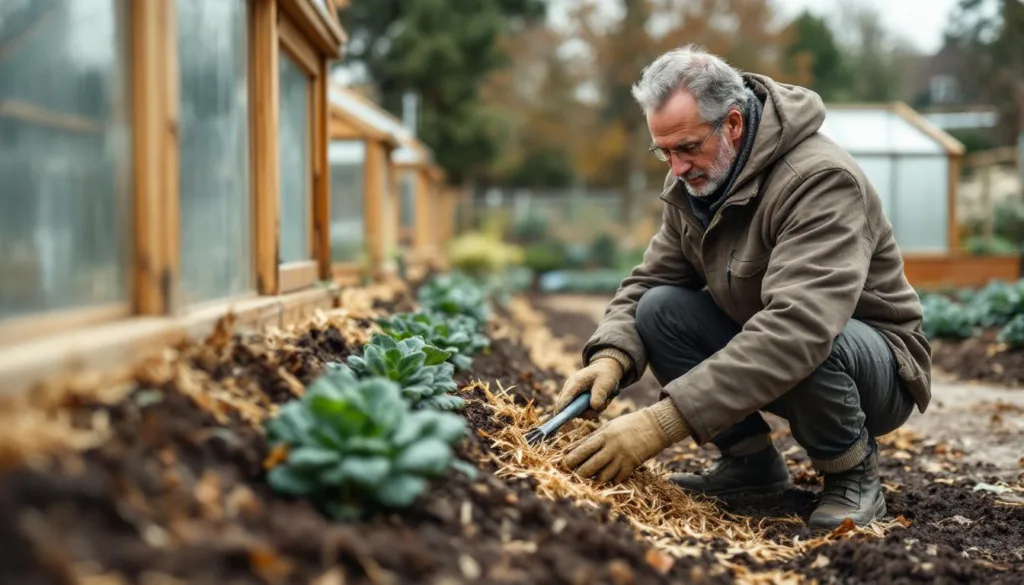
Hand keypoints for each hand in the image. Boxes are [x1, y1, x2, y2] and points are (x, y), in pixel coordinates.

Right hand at [552, 358, 622, 418]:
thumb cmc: (604, 375)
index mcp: (574, 383)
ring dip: (593, 411)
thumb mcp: (605, 382)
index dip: (561, 409)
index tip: (559, 419)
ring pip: (579, 413)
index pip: (565, 398)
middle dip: (587, 412)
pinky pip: (584, 413)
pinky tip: (602, 402)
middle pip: (570, 409)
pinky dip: (594, 410)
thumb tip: (594, 407)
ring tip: (605, 400)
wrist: (605, 371)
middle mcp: (570, 391)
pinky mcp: (578, 403)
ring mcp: (573, 398)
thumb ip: (600, 393)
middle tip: (602, 405)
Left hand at [561, 399, 689, 483]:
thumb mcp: (608, 427)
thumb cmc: (627, 425)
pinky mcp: (632, 466)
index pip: (583, 449)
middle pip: (590, 466)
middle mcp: (612, 448)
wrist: (654, 427)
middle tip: (576, 473)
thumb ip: (591, 438)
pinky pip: (617, 479)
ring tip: (590, 477)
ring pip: (603, 476)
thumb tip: (572, 448)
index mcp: (604, 435)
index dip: (572, 459)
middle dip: (580, 473)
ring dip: (595, 479)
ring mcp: (622, 458)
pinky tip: (607, 478)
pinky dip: (610, 480)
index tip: (564, 464)